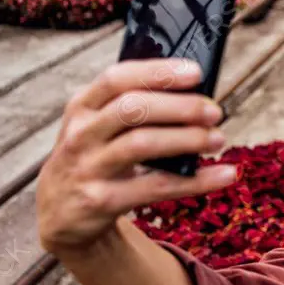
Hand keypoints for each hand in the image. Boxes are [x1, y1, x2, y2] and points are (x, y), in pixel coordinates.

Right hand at [36, 58, 237, 254]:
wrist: (58, 212)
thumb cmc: (94, 157)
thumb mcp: (98, 127)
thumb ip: (134, 108)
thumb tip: (197, 94)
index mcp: (82, 107)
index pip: (117, 78)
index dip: (158, 72)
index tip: (196, 72)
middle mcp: (81, 134)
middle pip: (132, 109)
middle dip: (179, 107)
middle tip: (214, 111)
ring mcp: (89, 167)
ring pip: (142, 144)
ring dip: (187, 139)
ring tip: (218, 139)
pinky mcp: (102, 200)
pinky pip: (156, 187)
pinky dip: (196, 181)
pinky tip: (224, 174)